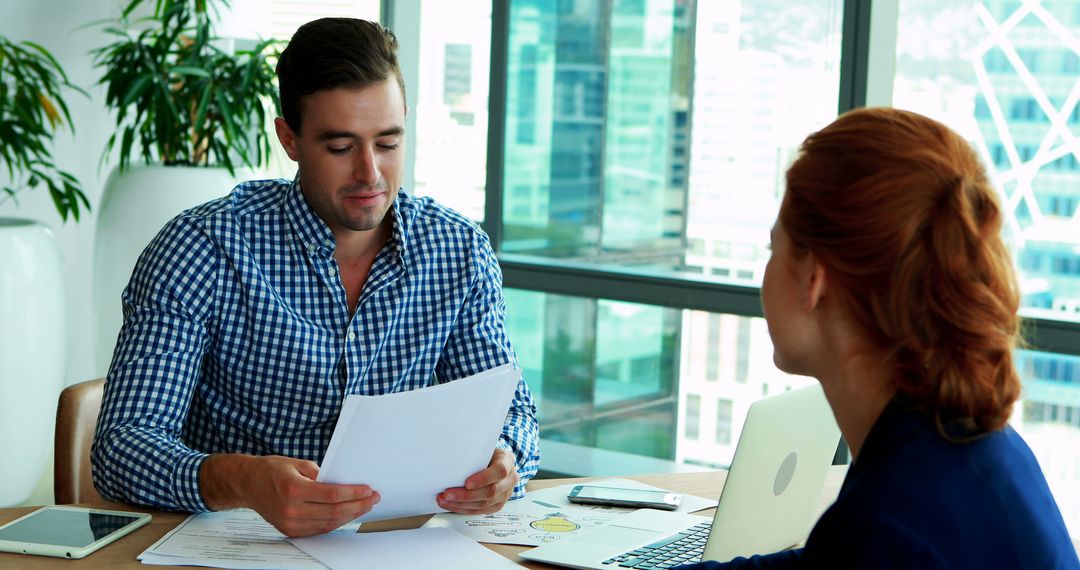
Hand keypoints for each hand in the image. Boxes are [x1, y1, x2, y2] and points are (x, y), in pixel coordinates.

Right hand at [201, 454, 379, 536]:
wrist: (248, 484)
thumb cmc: (272, 470)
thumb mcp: (298, 463)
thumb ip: (322, 474)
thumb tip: (344, 483)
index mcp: (293, 489)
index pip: (332, 494)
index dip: (353, 493)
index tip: (368, 490)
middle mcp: (291, 509)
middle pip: (333, 512)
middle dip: (357, 506)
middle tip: (373, 499)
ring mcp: (290, 523)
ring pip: (328, 523)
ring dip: (350, 516)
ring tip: (364, 506)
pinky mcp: (289, 530)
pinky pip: (318, 529)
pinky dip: (335, 523)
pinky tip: (347, 514)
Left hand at [437, 448, 518, 514]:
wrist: (495, 461)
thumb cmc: (487, 454)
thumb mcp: (483, 448)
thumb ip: (474, 453)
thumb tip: (451, 459)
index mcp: (507, 461)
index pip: (500, 471)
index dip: (483, 479)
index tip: (467, 483)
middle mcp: (509, 480)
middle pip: (491, 492)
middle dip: (466, 495)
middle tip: (448, 494)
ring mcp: (505, 494)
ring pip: (484, 504)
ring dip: (461, 504)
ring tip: (444, 500)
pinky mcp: (497, 505)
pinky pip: (479, 511)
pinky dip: (462, 509)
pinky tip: (451, 504)